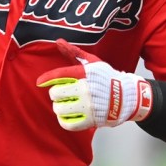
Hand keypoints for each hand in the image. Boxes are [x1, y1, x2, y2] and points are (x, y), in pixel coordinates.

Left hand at [36, 39, 152, 130]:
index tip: (39, 82)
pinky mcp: (91, 120)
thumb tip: (58, 41)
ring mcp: (88, 105)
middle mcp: (86, 89)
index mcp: (85, 73)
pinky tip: (69, 115)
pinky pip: (67, 124)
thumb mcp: (92, 62)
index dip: (46, 79)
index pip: (59, 75)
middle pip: (56, 93)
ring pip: (59, 109)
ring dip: (60, 107)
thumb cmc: (107, 78)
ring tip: (66, 104)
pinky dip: (64, 121)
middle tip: (62, 94)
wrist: (127, 96)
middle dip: (56, 94)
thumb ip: (74, 52)